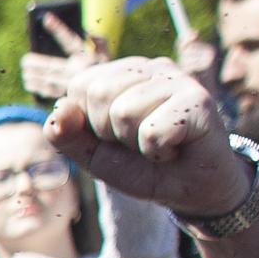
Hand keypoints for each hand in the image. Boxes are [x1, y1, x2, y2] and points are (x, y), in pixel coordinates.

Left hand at [18, 11, 107, 103]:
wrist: (109, 92)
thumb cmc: (103, 67)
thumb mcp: (105, 53)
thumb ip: (99, 41)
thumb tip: (89, 32)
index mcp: (88, 57)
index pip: (71, 39)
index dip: (58, 28)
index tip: (46, 17)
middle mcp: (79, 72)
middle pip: (52, 66)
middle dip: (36, 63)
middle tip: (25, 60)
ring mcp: (73, 86)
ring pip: (47, 80)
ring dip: (33, 75)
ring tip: (24, 71)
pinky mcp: (68, 97)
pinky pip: (49, 93)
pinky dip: (37, 87)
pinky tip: (28, 82)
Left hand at [50, 56, 249, 217]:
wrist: (190, 190)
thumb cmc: (143, 165)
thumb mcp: (93, 154)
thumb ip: (66, 135)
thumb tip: (59, 111)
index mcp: (122, 73)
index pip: (79, 85)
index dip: (89, 122)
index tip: (115, 135)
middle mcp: (150, 67)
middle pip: (98, 92)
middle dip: (109, 131)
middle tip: (138, 141)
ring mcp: (177, 79)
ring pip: (123, 112)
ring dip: (134, 143)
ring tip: (157, 144)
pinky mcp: (199, 100)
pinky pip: (152, 132)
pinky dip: (157, 152)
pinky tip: (175, 149)